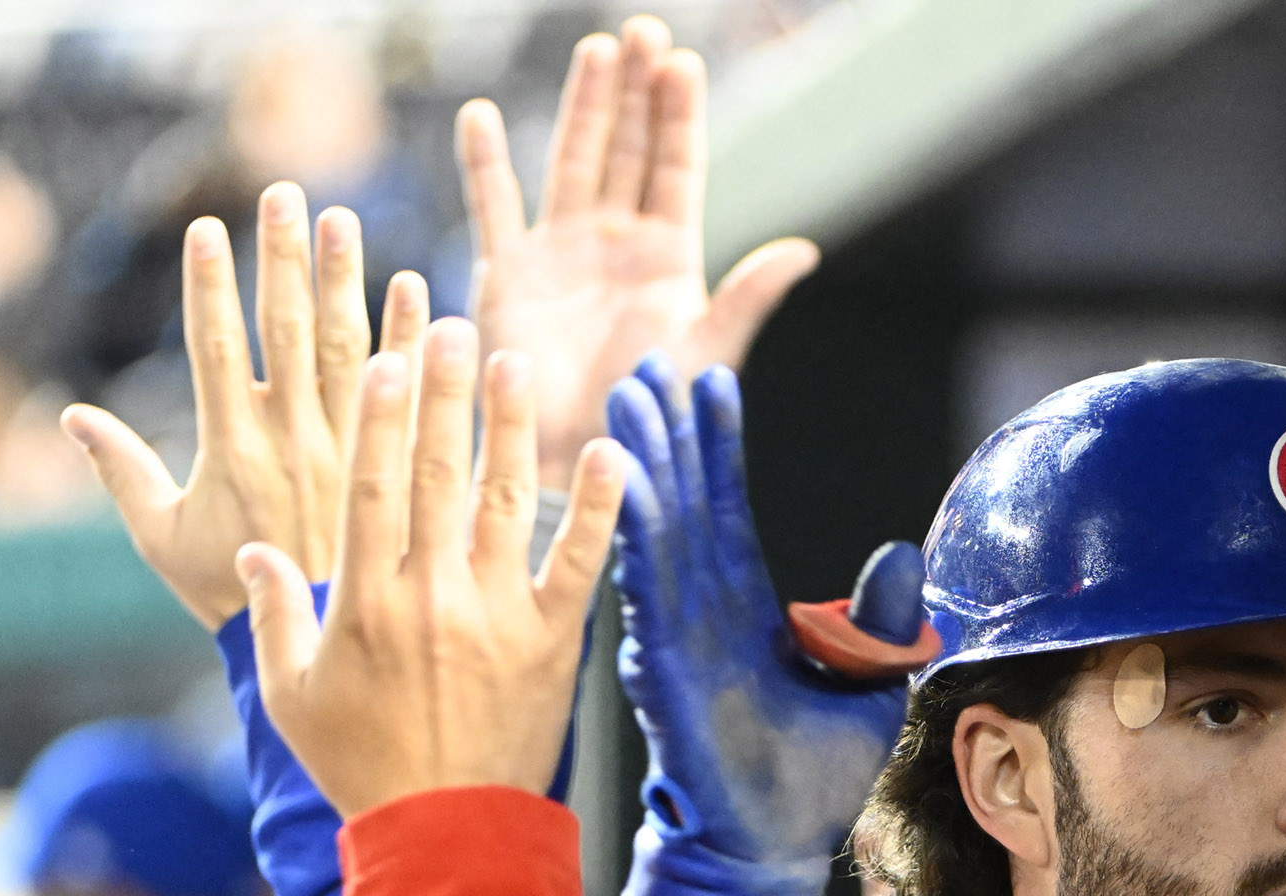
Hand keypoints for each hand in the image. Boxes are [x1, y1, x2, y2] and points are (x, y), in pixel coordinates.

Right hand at [65, 186, 429, 629]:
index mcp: (232, 451)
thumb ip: (122, 474)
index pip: (217, 351)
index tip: (207, 227)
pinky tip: (417, 291)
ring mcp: (350, 455)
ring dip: (347, 282)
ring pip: (351, 353)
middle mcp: (294, 444)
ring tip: (345, 219)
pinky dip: (412, 344)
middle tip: (284, 193)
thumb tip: (71, 418)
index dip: (210, 287)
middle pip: (288, 335)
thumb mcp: (164, 543)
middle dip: (283, 260)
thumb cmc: (233, 603)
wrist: (329, 659)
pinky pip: (411, 400)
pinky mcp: (395, 472)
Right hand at [241, 322, 623, 817]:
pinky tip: (609, 451)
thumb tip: (253, 552)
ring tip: (510, 362)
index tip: (381, 355)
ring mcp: (496, 616)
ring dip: (508, 428)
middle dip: (440, 395)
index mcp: (360, 601)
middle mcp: (429, 596)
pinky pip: (579, 562)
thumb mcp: (292, 693)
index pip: (367, 486)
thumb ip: (270, 616)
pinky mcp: (553, 641)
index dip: (376, 415)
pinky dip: (598, 507)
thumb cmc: (362, 763)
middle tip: (448, 327)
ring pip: (504, 503)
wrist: (446, 833)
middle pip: (434, 475)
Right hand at [458, 16, 820, 485]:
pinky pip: (494, 206)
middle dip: (635, 92)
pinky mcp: (508, 272)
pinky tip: (482, 117)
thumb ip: (747, 298)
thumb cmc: (649, 420)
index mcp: (668, 259)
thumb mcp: (706, 353)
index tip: (681, 63)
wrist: (580, 463)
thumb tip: (804, 250)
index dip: (677, 117)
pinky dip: (485, 163)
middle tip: (644, 32)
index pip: (675, 169)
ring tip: (598, 50)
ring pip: (572, 160)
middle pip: (627, 149)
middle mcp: (614, 245)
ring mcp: (560, 253)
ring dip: (584, 107)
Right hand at [608, 355, 917, 863]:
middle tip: (647, 359)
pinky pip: (649, 587)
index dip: (717, 448)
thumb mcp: (872, 686)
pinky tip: (626, 480)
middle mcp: (704, 615)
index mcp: (745, 613)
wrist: (775, 851)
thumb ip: (882, 620)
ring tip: (628, 394)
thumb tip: (901, 553)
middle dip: (666, 433)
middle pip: (684, 503)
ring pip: (658, 531)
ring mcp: (679, 637)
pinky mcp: (664, 668)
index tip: (710, 378)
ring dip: (643, 463)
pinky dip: (638, 532)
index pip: (727, 511)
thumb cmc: (814, 782)